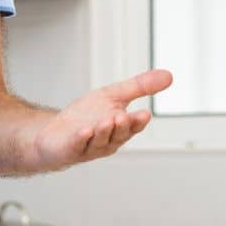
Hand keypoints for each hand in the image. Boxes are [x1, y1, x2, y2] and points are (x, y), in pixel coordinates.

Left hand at [32, 69, 172, 169]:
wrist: (56, 133)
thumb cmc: (86, 116)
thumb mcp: (113, 95)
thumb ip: (140, 87)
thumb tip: (169, 76)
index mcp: (120, 128)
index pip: (133, 126)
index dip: (138, 122)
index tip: (145, 114)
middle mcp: (108, 140)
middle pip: (118, 135)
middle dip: (122, 127)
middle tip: (124, 116)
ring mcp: (89, 146)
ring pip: (99, 141)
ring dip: (103, 132)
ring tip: (106, 121)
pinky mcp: (70, 149)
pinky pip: (77, 145)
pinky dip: (81, 138)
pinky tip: (84, 131)